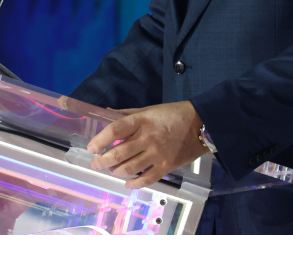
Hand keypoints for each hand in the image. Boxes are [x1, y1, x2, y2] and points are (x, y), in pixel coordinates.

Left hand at [87, 101, 207, 188]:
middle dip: (102, 161)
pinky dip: (134, 183)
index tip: (91, 147)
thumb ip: (127, 114)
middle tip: (95, 163)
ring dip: (116, 171)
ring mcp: (157, 154)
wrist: (201, 124)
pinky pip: (147, 179)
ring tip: (111, 170)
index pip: (114, 130)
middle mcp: (147, 138)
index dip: (99, 140)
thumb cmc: (172, 114)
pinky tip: (128, 183)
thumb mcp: (149, 109)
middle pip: (119, 153)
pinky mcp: (167, 166)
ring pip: (130, 168)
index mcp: (141, 121)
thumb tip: (106, 113)